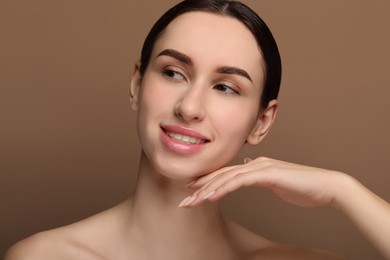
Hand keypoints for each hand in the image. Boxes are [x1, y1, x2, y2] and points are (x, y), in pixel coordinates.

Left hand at [179, 157, 341, 207]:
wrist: (326, 187)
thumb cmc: (303, 187)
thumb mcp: (276, 181)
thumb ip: (259, 176)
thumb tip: (246, 170)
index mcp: (256, 166)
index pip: (226, 174)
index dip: (207, 181)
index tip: (191, 191)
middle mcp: (255, 164)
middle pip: (222, 175)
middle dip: (200, 187)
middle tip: (183, 199)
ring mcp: (261, 167)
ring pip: (227, 178)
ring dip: (206, 190)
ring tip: (190, 201)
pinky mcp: (267, 174)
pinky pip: (239, 182)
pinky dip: (222, 188)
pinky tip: (209, 196)